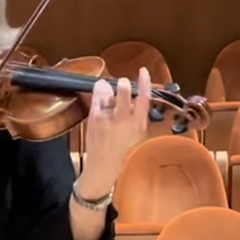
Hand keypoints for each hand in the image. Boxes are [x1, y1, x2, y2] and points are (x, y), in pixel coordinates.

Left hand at [80, 67, 151, 196]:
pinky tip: (100, 88)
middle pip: (125, 94)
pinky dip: (98, 92)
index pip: (145, 99)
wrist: (103, 167)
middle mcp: (124, 121)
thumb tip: (134, 96)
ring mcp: (108, 120)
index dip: (145, 83)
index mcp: (139, 125)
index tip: (143, 71)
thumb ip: (137, 116)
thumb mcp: (138, 135)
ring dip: (109, 89)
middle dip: (123, 86)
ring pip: (109, 95)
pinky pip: (96, 100)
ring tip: (109, 88)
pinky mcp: (94, 120)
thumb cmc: (122, 152)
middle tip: (123, 83)